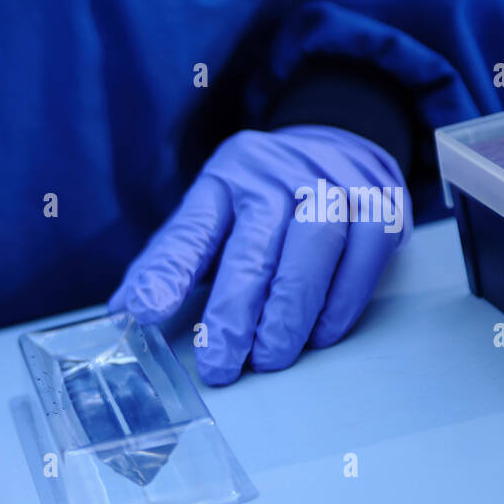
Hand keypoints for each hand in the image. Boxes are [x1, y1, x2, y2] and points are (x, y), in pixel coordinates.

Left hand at [109, 125, 411, 383]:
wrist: (338, 139)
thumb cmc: (263, 196)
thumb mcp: (211, 214)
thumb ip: (171, 261)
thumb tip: (123, 315)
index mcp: (224, 180)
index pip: (190, 230)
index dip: (166, 274)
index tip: (144, 313)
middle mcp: (276, 178)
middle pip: (252, 250)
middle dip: (233, 315)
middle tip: (220, 365)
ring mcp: (332, 187)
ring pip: (311, 254)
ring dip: (288, 316)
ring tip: (269, 358)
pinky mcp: (380, 206)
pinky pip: (360, 262)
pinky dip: (338, 306)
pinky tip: (317, 335)